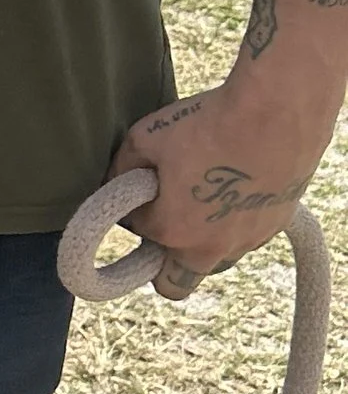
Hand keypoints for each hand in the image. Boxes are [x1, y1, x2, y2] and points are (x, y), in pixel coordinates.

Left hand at [108, 83, 322, 300]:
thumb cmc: (207, 124)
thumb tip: (115, 180)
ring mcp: (249, 241)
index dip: (133, 209)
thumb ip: (121, 168)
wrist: (277, 111)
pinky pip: (245, 239)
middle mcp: (211, 248)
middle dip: (162, 263)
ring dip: (201, 242)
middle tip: (164, 223)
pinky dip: (235, 224)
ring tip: (201, 199)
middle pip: (175, 282)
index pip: (137, 231)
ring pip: (215, 260)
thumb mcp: (146, 137)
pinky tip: (234, 188)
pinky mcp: (276, 227)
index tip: (140, 190)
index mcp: (173, 231)